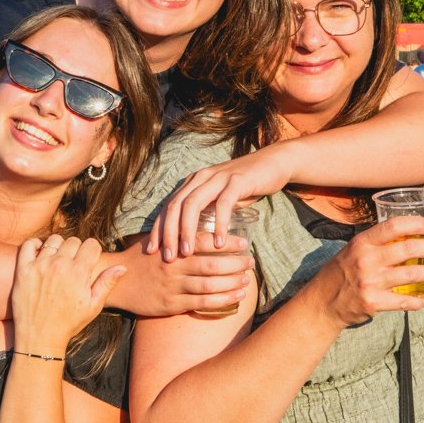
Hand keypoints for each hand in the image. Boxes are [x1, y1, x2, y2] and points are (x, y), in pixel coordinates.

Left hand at [11, 235, 126, 352]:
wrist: (40, 337)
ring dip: (58, 247)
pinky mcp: (24, 269)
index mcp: (80, 272)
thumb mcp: (93, 306)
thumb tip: (122, 267)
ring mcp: (41, 265)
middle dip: (77, 249)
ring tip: (58, 260)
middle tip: (73, 263)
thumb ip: (107, 283)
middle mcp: (60, 264)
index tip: (89, 260)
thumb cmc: (69, 323)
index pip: (91, 244)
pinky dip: (35, 244)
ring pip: (54, 240)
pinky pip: (29, 244)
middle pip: (74, 240)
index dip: (93, 252)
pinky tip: (40, 253)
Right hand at [115, 235, 254, 315]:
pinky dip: (222, 300)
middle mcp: (173, 267)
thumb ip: (179, 234)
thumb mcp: (158, 240)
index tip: (244, 243)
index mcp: (172, 247)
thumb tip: (208, 226)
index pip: (204, 242)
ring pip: (209, 286)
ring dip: (232, 283)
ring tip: (247, 280)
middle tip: (251, 262)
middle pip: (211, 265)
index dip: (226, 243)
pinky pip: (202, 303)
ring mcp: (173, 287)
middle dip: (235, 264)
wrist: (118, 282)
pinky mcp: (171, 305)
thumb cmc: (142, 258)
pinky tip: (237, 296)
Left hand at [148, 143, 297, 259]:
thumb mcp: (219, 199)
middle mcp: (201, 178)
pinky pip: (223, 204)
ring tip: (187, 253)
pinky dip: (219, 224)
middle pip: (176, 206)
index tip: (151, 251)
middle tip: (168, 258)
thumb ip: (205, 212)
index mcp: (192, 182)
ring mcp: (218, 178)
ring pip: (193, 204)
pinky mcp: (237, 181)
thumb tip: (190, 240)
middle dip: (168, 233)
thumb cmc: (244, 186)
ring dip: (188, 230)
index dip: (158, 229)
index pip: (168, 207)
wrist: (272, 164)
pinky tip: (219, 243)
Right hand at [313, 216, 423, 327]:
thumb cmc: (339, 273)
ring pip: (411, 274)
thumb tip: (406, 234)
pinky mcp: (374, 302)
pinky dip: (418, 301)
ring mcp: (371, 282)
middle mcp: (367, 260)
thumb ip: (375, 242)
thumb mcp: (352, 250)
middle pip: (409, 249)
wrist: (322, 303)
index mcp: (362, 243)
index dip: (417, 223)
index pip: (394, 226)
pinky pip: (403, 302)